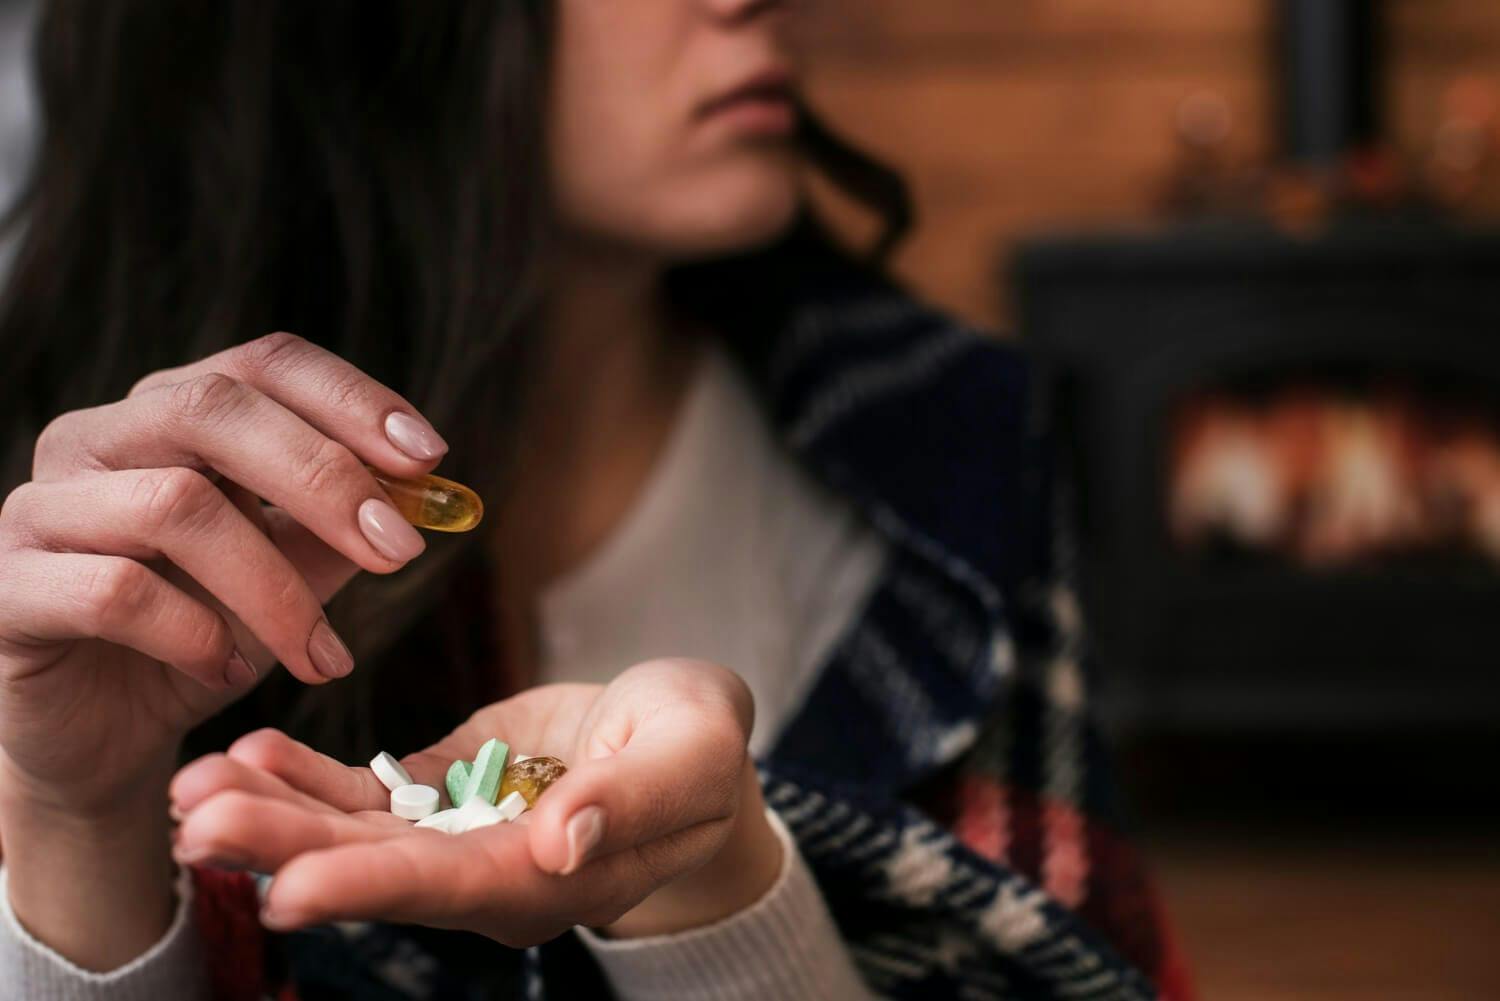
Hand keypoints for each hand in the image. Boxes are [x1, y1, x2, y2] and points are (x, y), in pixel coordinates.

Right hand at [0, 332, 445, 967]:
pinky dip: (194, 633)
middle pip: (214, 410)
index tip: (429, 458)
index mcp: (168, 415)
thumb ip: (346, 526)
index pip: (262, 364)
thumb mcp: (291, 574)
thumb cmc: (201, 634)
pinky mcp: (9, 588)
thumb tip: (428, 491)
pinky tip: (228, 669)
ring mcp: (41, 508)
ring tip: (323, 656)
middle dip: (325, 479)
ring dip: (274, 588)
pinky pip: (115, 591)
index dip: (351, 399)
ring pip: (175, 505)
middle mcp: (95, 439)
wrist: (104, 732)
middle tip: (399, 551)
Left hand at [170, 659, 783, 944]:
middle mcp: (490, 873)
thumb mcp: (690, 759)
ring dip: (274, 813)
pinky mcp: (443, 791)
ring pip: (355, 834)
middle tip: (198, 823)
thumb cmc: (701, 751)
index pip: (453, 887)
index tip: (285, 887)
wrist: (683, 741)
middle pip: (379, 870)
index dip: (370, 887)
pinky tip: (251, 752)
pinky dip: (307, 777)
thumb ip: (628, 801)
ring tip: (196, 787)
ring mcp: (458, 834)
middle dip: (285, 848)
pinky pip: (366, 793)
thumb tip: (558, 843)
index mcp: (553, 878)